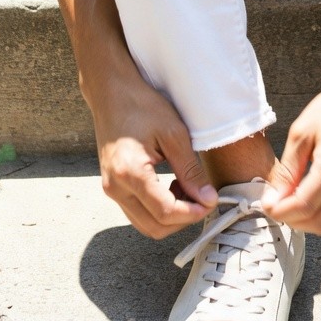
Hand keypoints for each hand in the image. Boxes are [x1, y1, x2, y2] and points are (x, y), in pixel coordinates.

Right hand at [91, 68, 216, 238]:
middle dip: (183, 218)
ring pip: (145, 224)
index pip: (165, 213)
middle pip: (154, 227)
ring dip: (171, 216)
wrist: (111, 93)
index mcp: (130, 173)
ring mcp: (110, 189)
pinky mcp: (111, 186)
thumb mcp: (174, 134)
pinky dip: (158, 209)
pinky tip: (171, 186)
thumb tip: (207, 200)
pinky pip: (137, 212)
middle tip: (201, 196)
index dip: (192, 213)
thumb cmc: (142, 106)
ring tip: (186, 188)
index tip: (210, 202)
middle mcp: (115, 187)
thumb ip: (191, 171)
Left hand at [262, 56, 320, 234]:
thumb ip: (287, 170)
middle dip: (294, 221)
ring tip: (295, 206)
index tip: (267, 206)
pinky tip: (317, 203)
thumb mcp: (301, 132)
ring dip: (311, 223)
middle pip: (320, 221)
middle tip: (278, 208)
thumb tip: (274, 199)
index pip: (304, 205)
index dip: (281, 211)